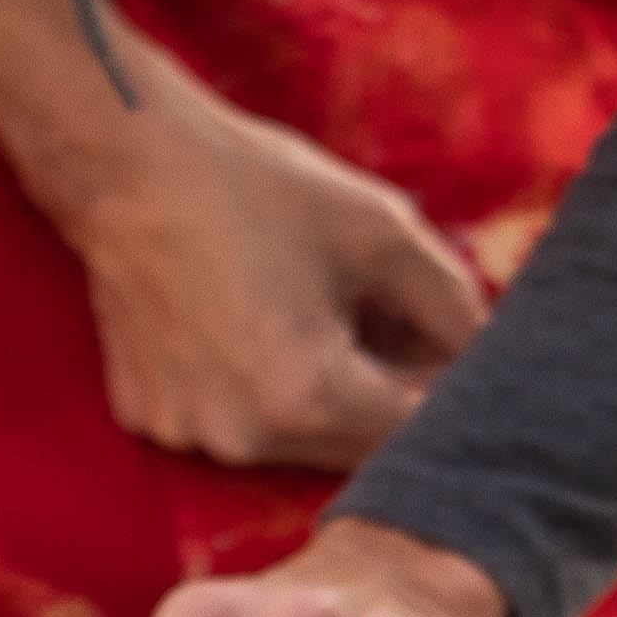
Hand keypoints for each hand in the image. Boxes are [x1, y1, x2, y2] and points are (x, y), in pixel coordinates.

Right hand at [0, 0, 487, 468]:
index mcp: (306, 398)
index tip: (455, 352)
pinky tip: (257, 324)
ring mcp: (185, 434)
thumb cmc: (260, 190)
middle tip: (395, 324)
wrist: (130, 166)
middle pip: (354, 450)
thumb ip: (455, 307)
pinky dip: (262, 392)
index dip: (447, 397)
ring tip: (324, 315)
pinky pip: (234, 424)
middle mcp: (240, 438)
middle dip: (388, 396)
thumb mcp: (386, 233)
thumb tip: (487, 357)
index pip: (412, 436)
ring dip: (328, 399)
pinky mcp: (148, 418)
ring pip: (295, 443)